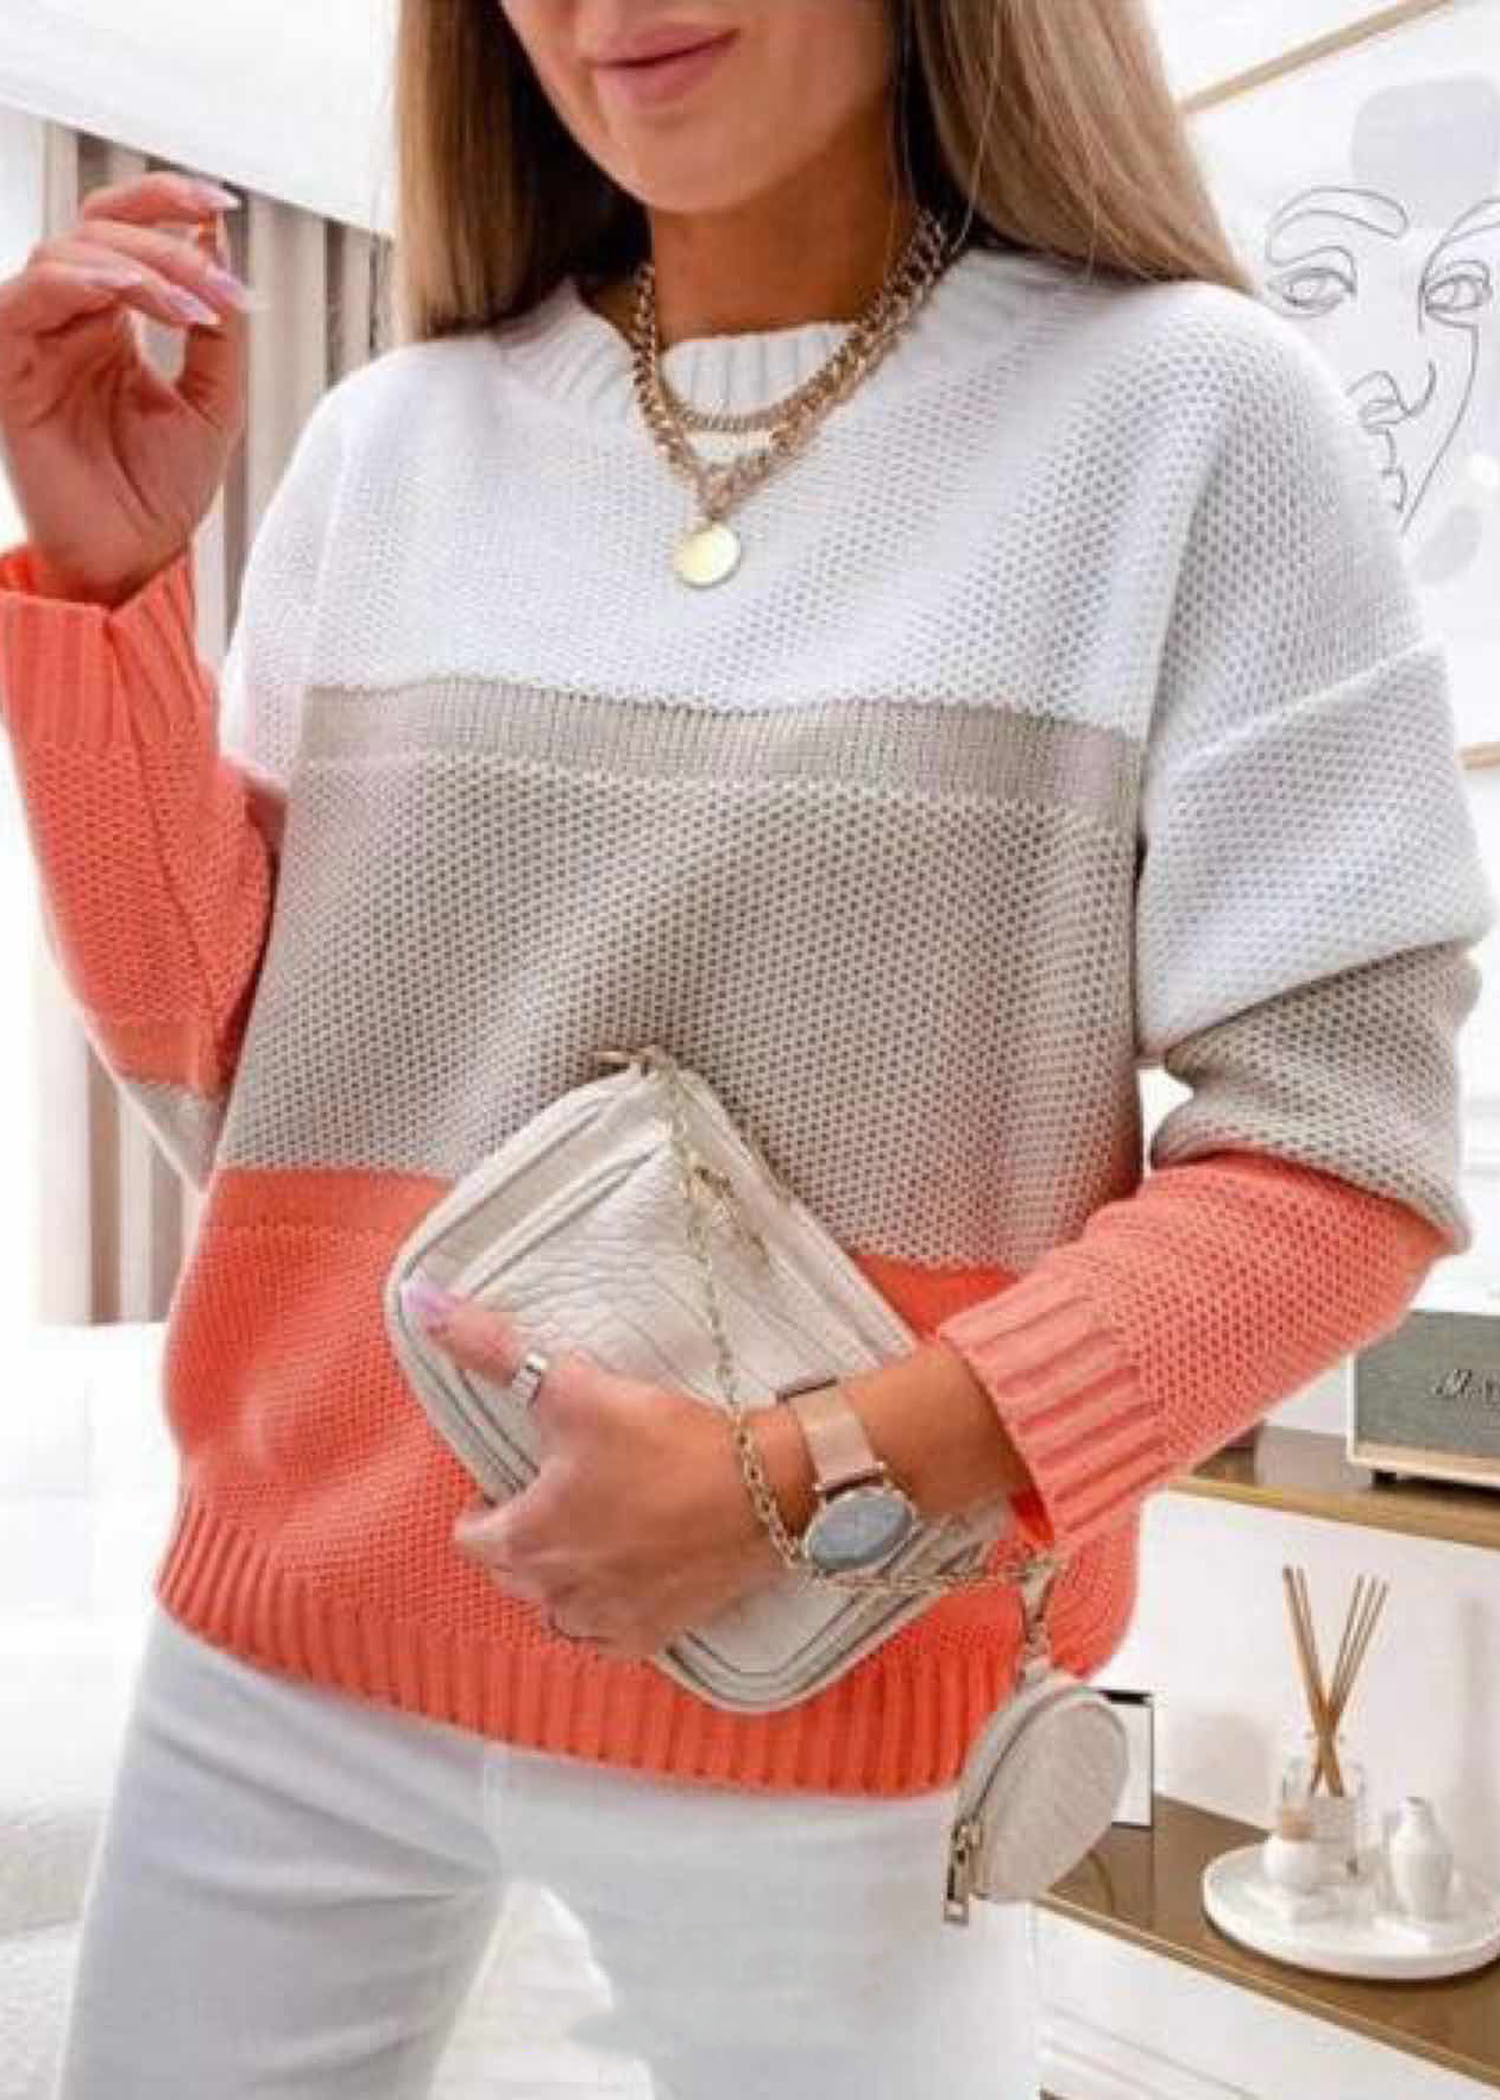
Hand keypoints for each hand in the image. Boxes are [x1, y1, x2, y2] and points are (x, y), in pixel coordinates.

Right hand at [0, 168, 254, 607]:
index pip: (124, 230)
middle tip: (218, 284)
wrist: (135, 561)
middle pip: (98, 230)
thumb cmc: (165, 493)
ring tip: (190, 308)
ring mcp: (35, 343)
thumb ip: (218, 327)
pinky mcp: (8, 372)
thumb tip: (216, 239)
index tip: (224, 203)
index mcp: (112, 322)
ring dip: (133, 265)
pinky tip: (129, 296)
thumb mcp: (215, 400)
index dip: (167, 202)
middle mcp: (68, 322)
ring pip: (63, 254)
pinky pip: (24, 301)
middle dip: (165, 242)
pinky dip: (77, 283)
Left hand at [413, 1285, 789, 1661]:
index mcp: (527, 1538)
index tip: (506, 1481)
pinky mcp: (656, 1632)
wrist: (764, 1492)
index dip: (481, 1506)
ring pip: (557, 1608)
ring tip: (587, 1535)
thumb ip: (493, 1350)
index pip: (470, 1538)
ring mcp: (608, 1619)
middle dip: (518, 1539)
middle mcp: (558, 1591)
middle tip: (551, 1497)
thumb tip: (423, 1303)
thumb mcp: (573, 1388)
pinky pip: (607, 1635)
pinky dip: (606, 1609)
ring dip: (559, 1578)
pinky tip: (626, 1576)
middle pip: (510, 1574)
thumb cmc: (666, 1444)